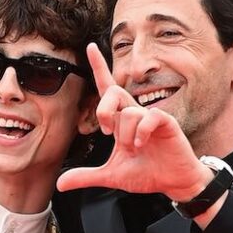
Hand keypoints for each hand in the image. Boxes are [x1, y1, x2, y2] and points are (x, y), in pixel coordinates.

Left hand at [57, 44, 211, 199]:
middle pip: (113, 94)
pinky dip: (141, 132)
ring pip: (129, 113)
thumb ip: (86, 177)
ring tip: (135, 150)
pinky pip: (148, 117)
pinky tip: (142, 144)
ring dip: (127, 136)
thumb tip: (60, 184)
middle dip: (104, 111)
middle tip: (106, 132)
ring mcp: (150, 117)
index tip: (90, 47)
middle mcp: (134, 114)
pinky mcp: (166, 122)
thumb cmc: (146, 173)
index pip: (108, 89)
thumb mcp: (112, 176)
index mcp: (121, 121)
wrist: (173, 182)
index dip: (99, 68)